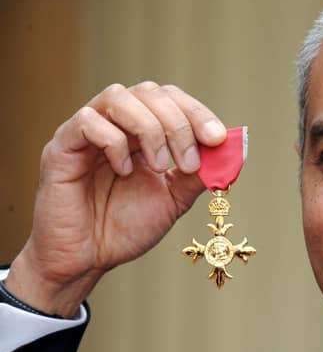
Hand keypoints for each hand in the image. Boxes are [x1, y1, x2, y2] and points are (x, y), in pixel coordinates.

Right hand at [6, 82, 225, 316]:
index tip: (218, 139)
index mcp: (142, 131)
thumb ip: (198, 175)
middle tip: (189, 161)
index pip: (172, 99)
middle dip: (179, 123)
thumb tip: (232, 152)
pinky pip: (87, 122)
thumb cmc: (125, 227)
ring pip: (119, 97)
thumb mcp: (173, 199)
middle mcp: (115, 124)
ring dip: (150, 129)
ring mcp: (86, 132)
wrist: (86, 259)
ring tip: (160, 166)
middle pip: (150, 92)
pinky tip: (125, 170)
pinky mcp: (61, 147)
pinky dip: (114, 142)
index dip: (197, 113)